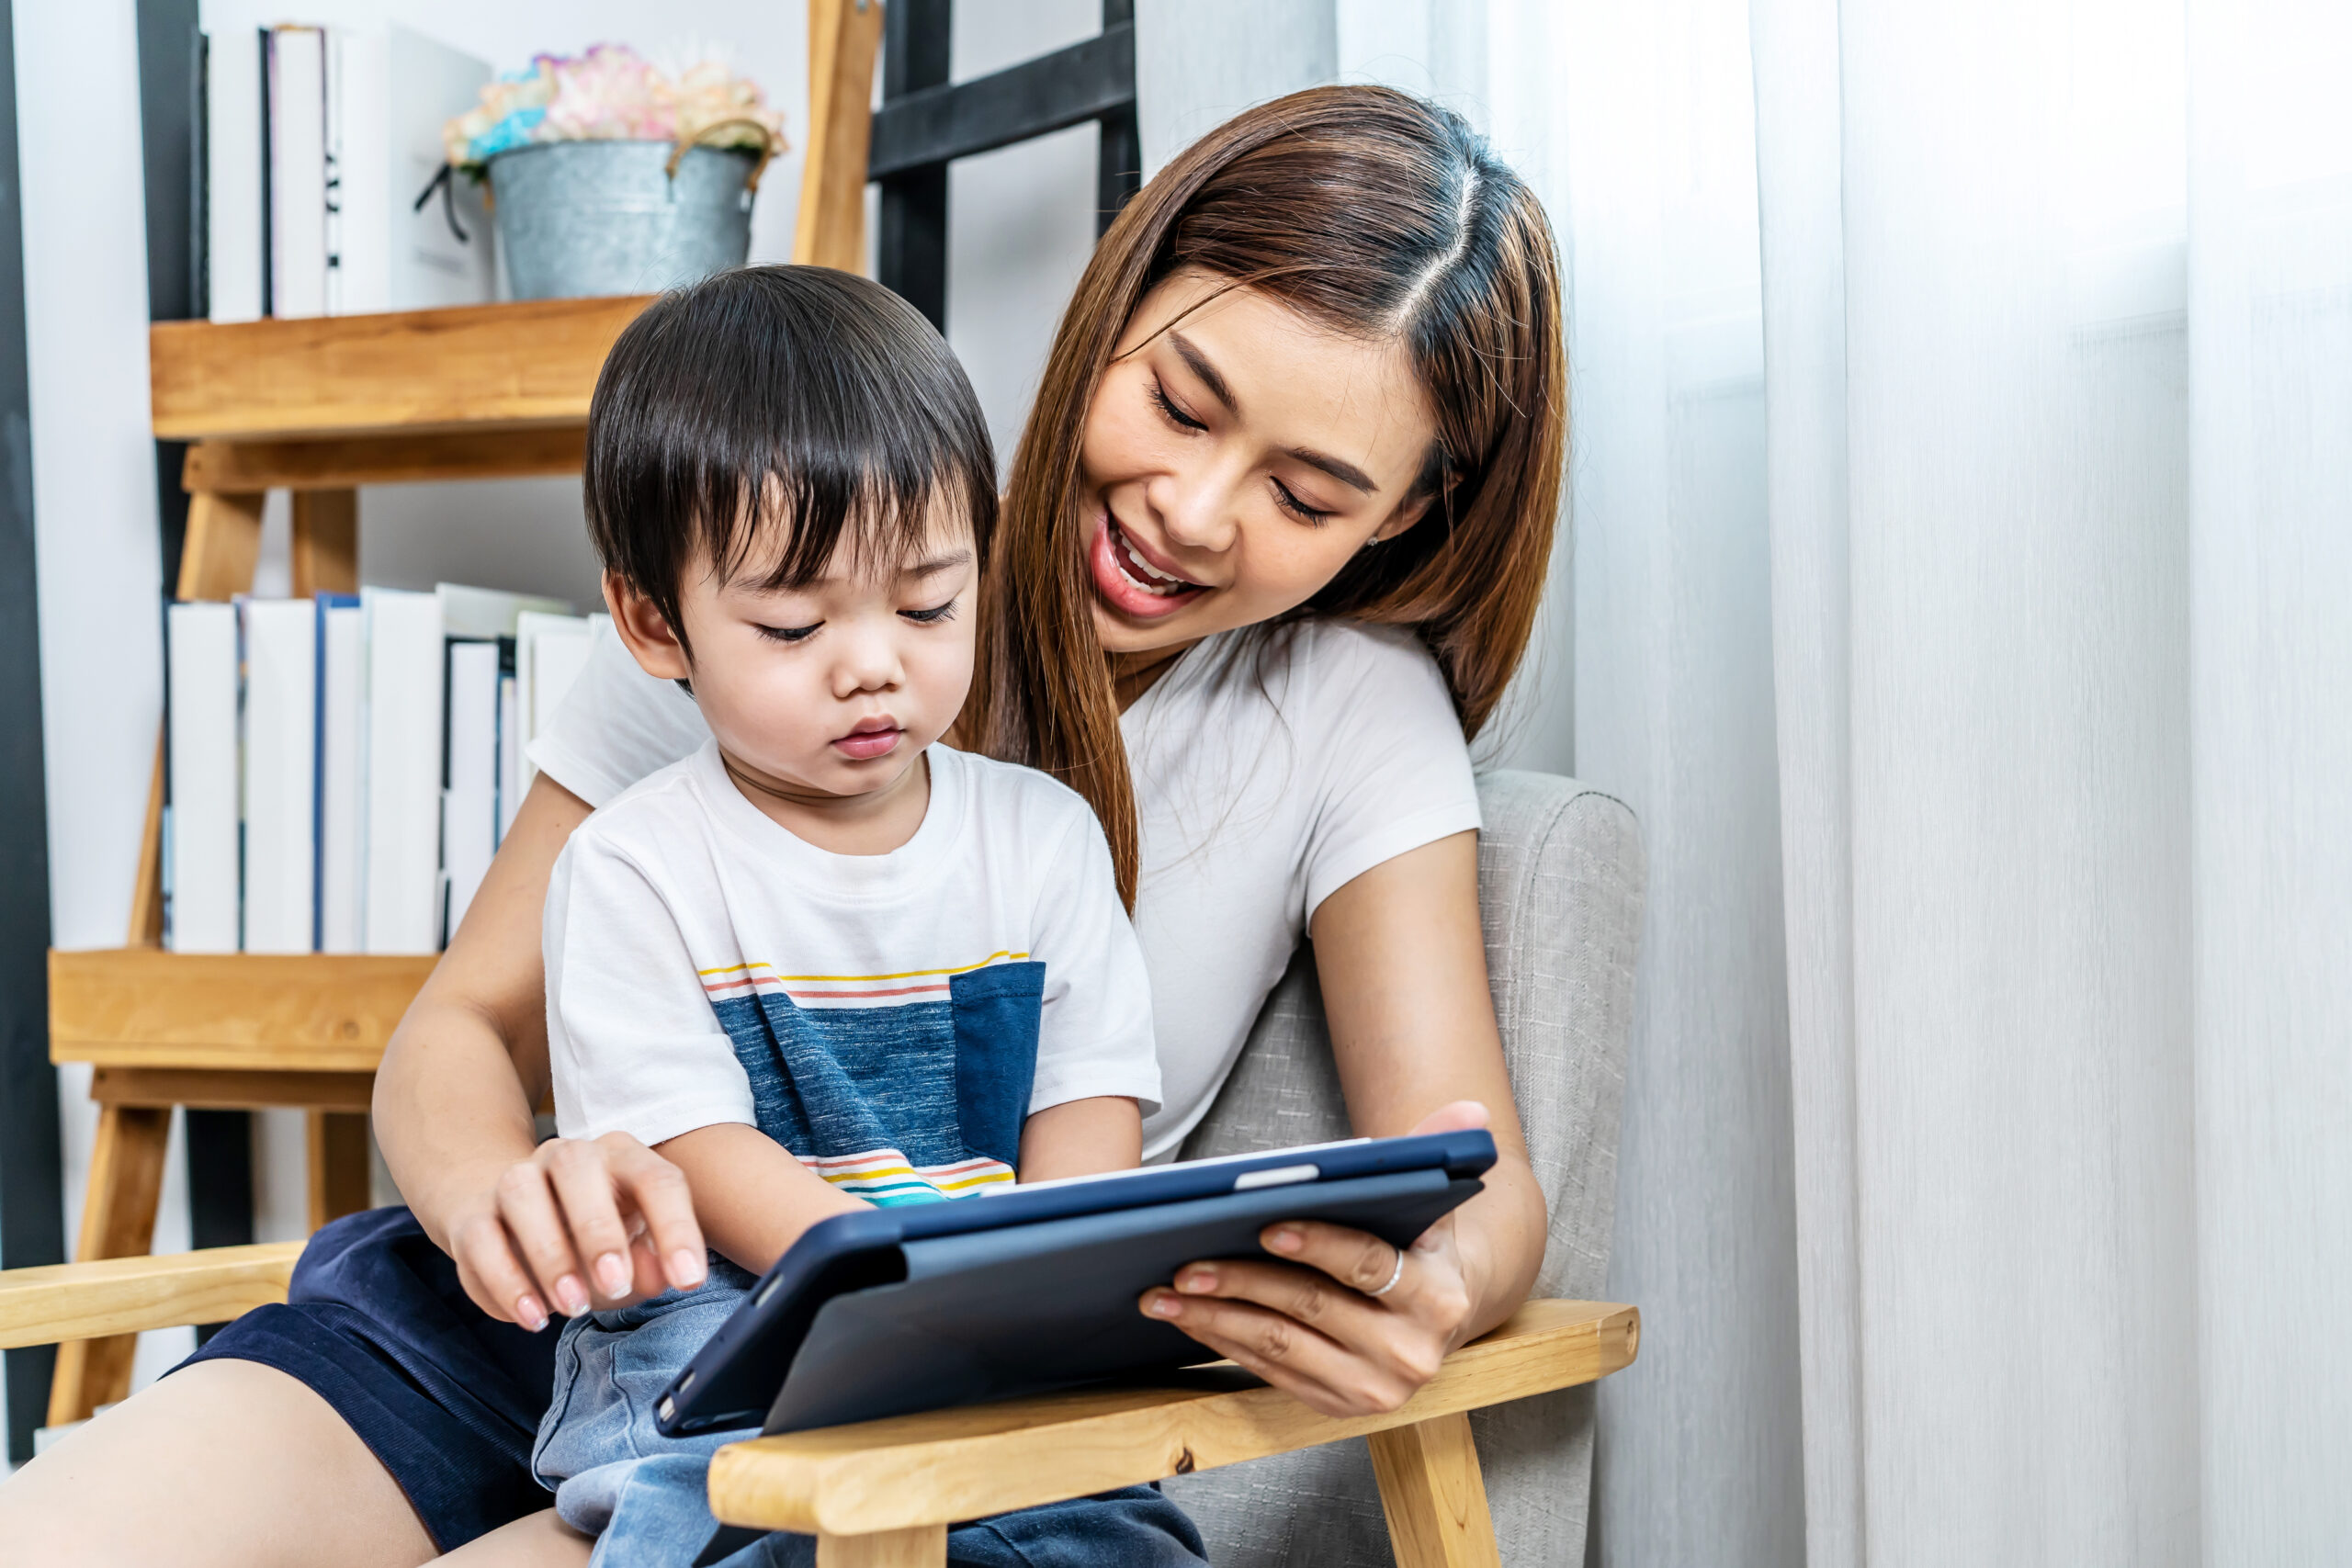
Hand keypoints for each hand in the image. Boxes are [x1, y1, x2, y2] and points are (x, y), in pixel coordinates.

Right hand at [446, 1132, 707, 1329]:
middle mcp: (567, 1157)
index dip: (675, 1229)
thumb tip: (661, 1276)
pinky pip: (480, 1239)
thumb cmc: (594, 1235)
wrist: (514, 1216)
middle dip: (599, 1229)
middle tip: (616, 1284)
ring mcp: (516, 1179)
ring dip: (548, 1254)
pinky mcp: (473, 1214)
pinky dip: (505, 1282)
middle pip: (579, 1168)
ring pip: (521, 1193)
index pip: (655, 1178)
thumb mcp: (633, 1249)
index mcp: (621, 1157)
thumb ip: (651, 1261)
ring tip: (571, 1306)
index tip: (688, 1279)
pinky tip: (532, 1316)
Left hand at [1137, 1101, 1489, 1417]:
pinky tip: (1187, 1318)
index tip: (1265, 1226)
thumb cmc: (1419, 1246)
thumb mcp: (1434, 1200)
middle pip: (1310, 1308)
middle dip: (1242, 1282)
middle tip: (1186, 1262)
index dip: (1317, 1245)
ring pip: (1279, 1346)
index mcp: (1438, 1298)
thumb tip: (1470, 1111)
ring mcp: (1373, 1388)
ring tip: (1167, 1293)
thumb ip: (1440, 1150)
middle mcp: (1410, 1354)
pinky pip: (1269, 1371)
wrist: (1438, 1317)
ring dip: (1216, 1318)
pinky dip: (1223, 1342)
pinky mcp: (1337, 1406)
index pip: (1368, 1266)